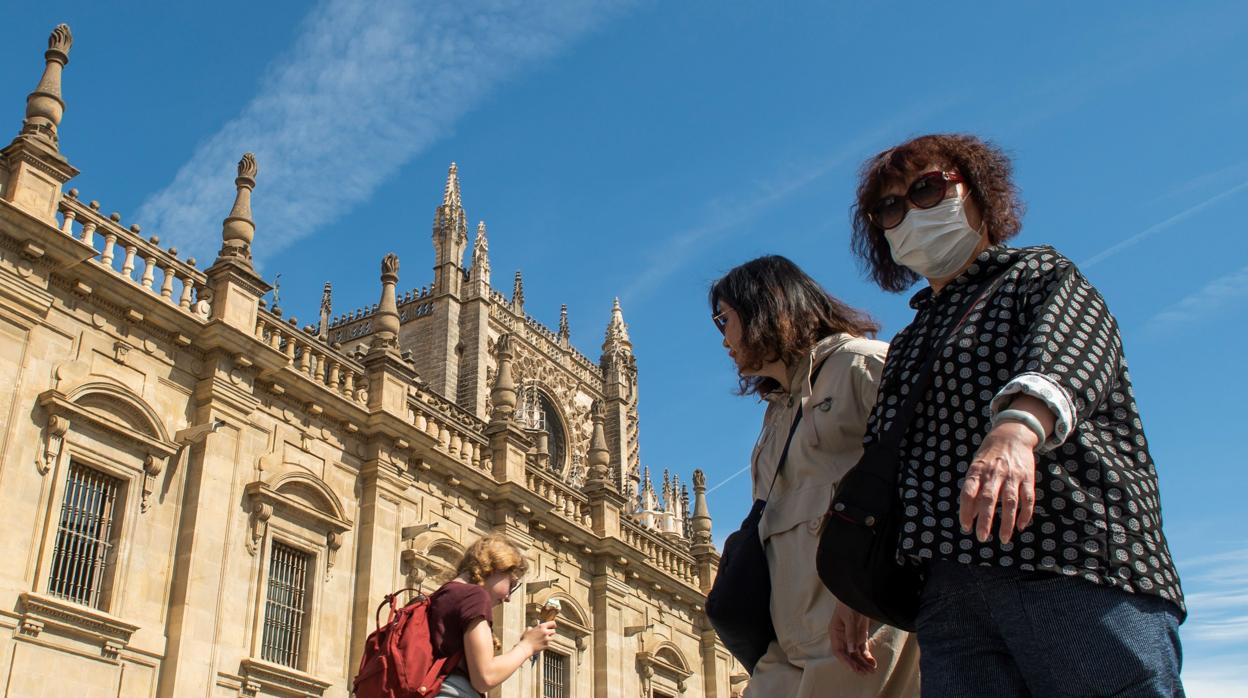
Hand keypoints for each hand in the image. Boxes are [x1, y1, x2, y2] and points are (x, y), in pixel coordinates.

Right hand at [519, 621, 555, 654]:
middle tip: (547, 634)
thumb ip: (533, 628)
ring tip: (542, 640)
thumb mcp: (528, 630)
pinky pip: (549, 643)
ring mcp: (547, 639)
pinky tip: (540, 644)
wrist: (526, 648)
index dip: (553, 625)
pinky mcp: (547, 645)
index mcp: (541, 627)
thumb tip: (533, 628)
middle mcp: (545, 632)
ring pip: (552, 638)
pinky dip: (546, 643)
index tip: (553, 626)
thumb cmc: (526, 639)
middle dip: (551, 632)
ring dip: (549, 638)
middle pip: (554, 631)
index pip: (552, 623)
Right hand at [829, 603, 876, 673]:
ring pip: (856, 655)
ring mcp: (852, 638)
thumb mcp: (849, 618)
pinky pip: (863, 650)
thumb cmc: (848, 604)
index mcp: (835, 634)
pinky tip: (873, 663)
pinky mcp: (860, 637)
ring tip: (871, 672)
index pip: (838, 651)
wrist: (857, 596)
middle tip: (865, 673)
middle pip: (848, 656)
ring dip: (863, 664)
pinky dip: (868, 657)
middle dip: (856, 665)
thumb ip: (850, 634)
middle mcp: (843, 639)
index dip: (845, 661)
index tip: (854, 668)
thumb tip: (851, 650)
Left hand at [959, 421, 1036, 544]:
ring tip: (1003, 539)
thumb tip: (969, 517)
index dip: (965, 510)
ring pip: (1010, 502)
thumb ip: (972, 491)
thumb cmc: (989, 457)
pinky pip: (1028, 498)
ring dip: (1007, 522)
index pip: (968, 492)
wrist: (1012, 435)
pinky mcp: (1027, 478)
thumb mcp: (976, 468)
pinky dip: (1025, 513)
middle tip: (982, 537)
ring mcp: (1012, 475)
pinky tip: (1021, 526)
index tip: (966, 527)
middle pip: (988, 499)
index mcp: (977, 471)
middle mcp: (994, 473)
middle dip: (985, 520)